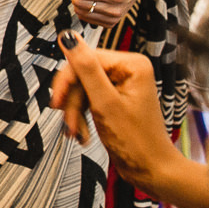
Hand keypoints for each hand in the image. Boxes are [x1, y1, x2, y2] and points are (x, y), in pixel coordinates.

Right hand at [50, 32, 176, 189]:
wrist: (151, 171)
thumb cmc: (136, 142)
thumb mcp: (105, 104)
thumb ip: (86, 69)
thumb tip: (68, 36)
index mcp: (132, 65)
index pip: (85, 59)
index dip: (68, 81)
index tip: (57, 102)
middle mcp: (129, 70)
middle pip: (82, 75)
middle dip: (73, 102)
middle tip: (69, 124)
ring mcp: (122, 85)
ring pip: (82, 90)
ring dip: (76, 113)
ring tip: (78, 134)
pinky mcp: (116, 99)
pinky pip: (89, 100)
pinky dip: (83, 117)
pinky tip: (84, 134)